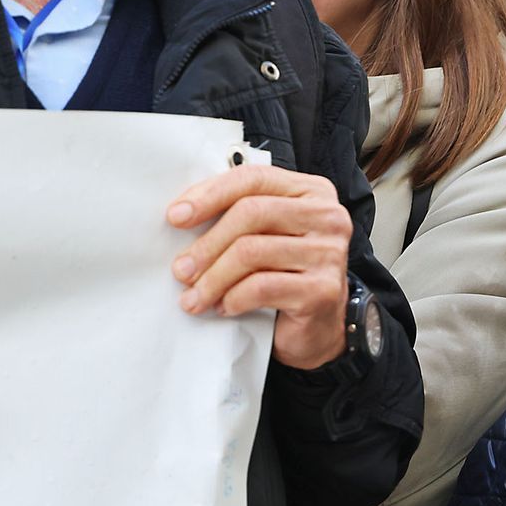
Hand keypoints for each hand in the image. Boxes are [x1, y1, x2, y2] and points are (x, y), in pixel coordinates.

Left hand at [168, 165, 352, 369]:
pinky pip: (261, 287)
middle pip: (253, 212)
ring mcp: (330, 253)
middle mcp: (329, 217)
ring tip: (195, 296)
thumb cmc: (286, 274)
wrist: (318, 326)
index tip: (176, 216)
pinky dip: (233, 298)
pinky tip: (225, 306)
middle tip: (181, 269)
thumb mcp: (267, 234)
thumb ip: (240, 214)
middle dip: (207, 243)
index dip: (210, 194)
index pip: (255, 178)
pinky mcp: (323, 289)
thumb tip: (183, 213)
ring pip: (252, 251)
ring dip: (212, 278)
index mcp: (313, 192)